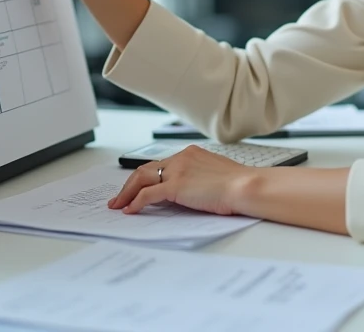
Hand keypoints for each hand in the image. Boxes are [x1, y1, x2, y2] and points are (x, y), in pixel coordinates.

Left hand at [109, 146, 256, 215]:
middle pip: (145, 169)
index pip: (161, 164)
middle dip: (129, 184)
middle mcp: (181, 158)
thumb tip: (191, 190)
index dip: (147, 177)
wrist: (245, 186)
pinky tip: (130, 211)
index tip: (138, 186)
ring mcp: (177, 171)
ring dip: (127, 192)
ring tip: (118, 205)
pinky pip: (147, 194)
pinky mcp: (175, 186)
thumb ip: (199, 177)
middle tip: (119, 197)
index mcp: (191, 153)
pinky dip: (135, 203)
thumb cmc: (239, 184)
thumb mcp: (216, 174)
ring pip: (141, 178)